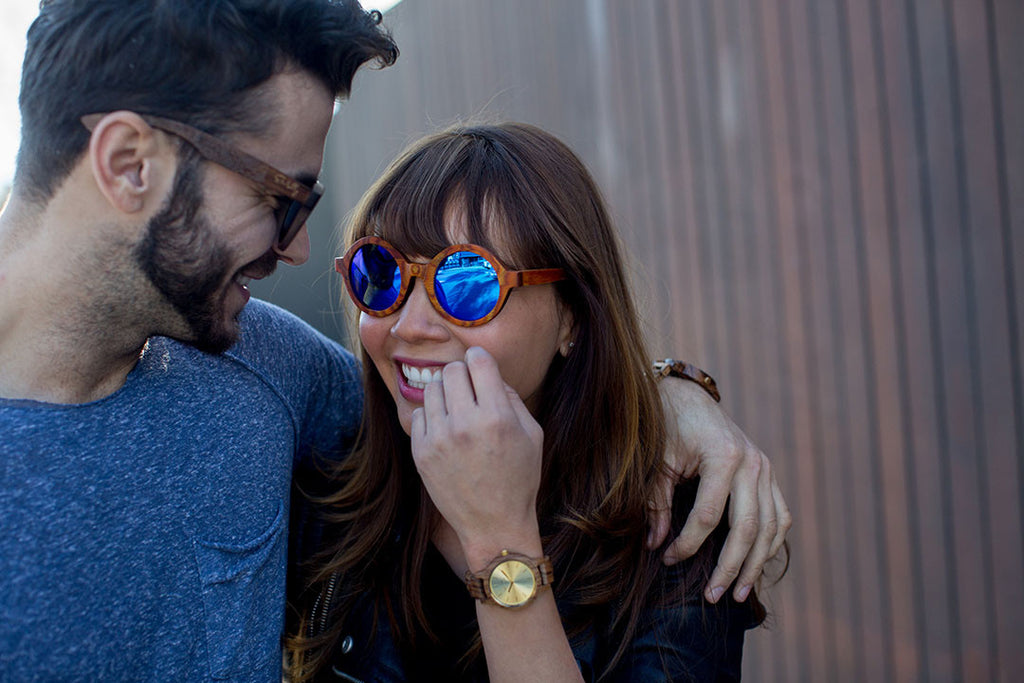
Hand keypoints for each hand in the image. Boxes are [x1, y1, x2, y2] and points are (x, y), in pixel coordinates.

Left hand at [410, 347, 543, 560]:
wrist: (493, 523)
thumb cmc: (518, 478)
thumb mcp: (533, 434)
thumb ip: (512, 397)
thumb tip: (489, 373)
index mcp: (497, 417)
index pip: (479, 361)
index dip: (480, 358)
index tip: (480, 364)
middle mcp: (465, 424)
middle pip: (452, 370)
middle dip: (463, 374)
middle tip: (470, 390)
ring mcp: (440, 439)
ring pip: (432, 388)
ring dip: (446, 393)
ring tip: (458, 410)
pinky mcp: (422, 453)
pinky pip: (420, 413)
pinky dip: (433, 416)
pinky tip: (446, 430)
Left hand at [651, 377, 790, 602]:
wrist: (688, 397)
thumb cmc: (669, 427)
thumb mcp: (658, 462)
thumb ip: (657, 504)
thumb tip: (656, 545)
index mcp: (724, 457)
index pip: (709, 516)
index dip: (688, 544)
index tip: (667, 559)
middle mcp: (753, 463)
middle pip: (747, 528)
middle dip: (730, 566)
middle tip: (713, 596)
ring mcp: (766, 469)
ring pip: (770, 527)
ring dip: (755, 564)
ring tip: (738, 594)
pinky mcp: (769, 475)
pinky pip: (779, 515)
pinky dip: (771, 543)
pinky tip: (755, 565)